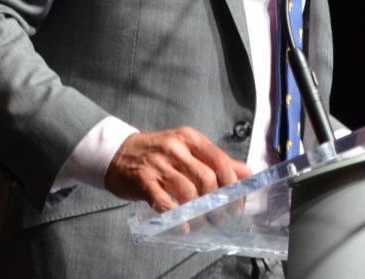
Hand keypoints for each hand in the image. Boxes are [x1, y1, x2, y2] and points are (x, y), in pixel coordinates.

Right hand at [104, 127, 251, 212]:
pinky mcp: (143, 181)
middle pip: (206, 178)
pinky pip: (164, 202)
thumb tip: (247, 173)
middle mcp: (176, 148)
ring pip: (188, 191)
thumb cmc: (157, 153)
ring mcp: (159, 164)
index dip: (232, 185)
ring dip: (199, 213)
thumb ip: (216, 160)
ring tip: (201, 223)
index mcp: (190, 139)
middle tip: (219, 217)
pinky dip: (177, 217)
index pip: (220, 160)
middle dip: (217, 202)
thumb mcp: (187, 149)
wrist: (117, 153)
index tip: (236, 204)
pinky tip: (183, 225)